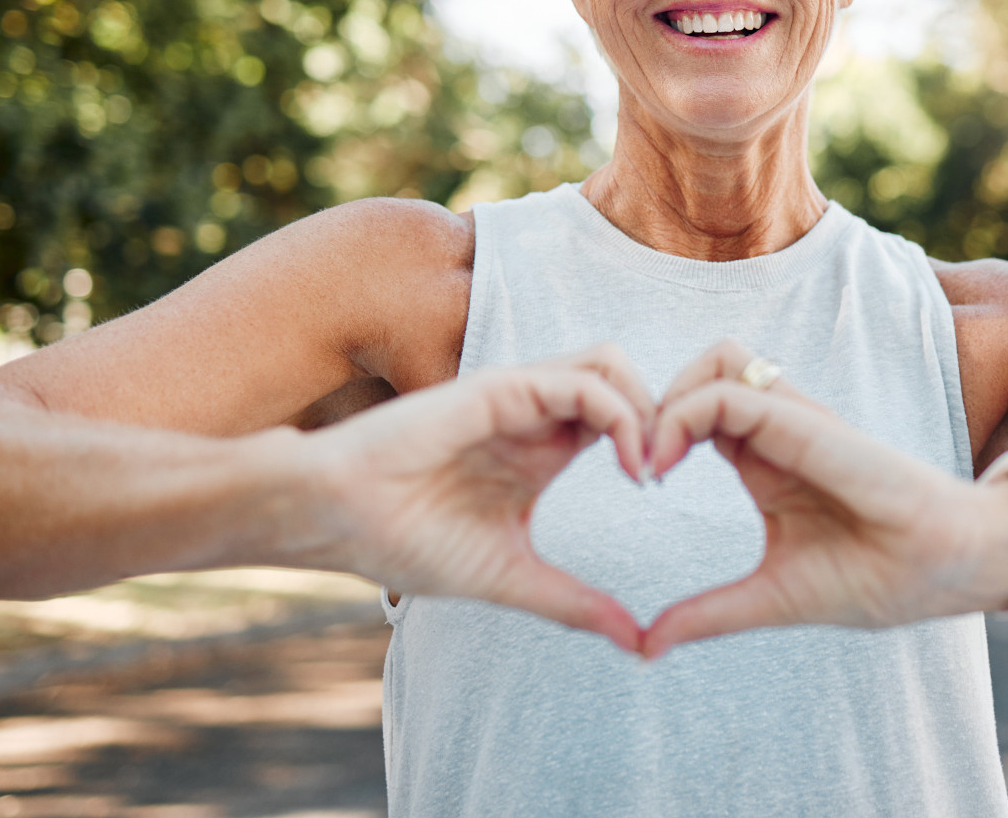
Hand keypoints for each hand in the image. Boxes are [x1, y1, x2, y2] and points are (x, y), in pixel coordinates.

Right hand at [283, 344, 654, 652]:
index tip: (666, 496)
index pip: (621, 420)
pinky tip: (628, 463)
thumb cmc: (407, 542)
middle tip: (669, 474)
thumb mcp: (512, 578)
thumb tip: (638, 643)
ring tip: (650, 467)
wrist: (338, 519)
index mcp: (542, 450)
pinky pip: (582, 381)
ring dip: (647, 408)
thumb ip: (576, 602)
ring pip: (611, 365)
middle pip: (627, 381)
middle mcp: (536, 415)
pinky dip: (620, 414)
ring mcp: (520, 397)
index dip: (657, 444)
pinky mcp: (501, 388)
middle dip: (666, 417)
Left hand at [639, 340, 1007, 659]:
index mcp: (764, 461)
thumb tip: (645, 646)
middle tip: (633, 462)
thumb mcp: (770, 598)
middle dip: (653, 403)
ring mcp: (795, 420)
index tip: (636, 481)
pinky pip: (734, 391)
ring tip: (651, 458)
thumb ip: (708, 614)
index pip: (697, 411)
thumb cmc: (877, 578)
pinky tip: (666, 461)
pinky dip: (688, 412)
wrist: (950, 570)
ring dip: (671, 396)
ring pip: (717, 359)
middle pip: (701, 371)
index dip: (656, 433)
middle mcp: (777, 430)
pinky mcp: (808, 424)